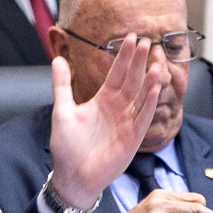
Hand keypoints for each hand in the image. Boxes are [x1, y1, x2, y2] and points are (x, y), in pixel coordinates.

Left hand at [46, 38, 160, 210]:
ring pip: (141, 97)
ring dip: (148, 80)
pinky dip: (149, 103)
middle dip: (138, 61)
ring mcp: (127, 122)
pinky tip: (155, 88)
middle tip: (146, 41)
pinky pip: (143, 117)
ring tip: (154, 63)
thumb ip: (62, 85)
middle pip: (131, 80)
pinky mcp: (133, 138)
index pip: (116, 73)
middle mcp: (117, 109)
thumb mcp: (62, 111)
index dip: (124, 56)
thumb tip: (58, 59)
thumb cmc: (67, 146)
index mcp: (102, 100)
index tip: (130, 37)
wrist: (73, 175)